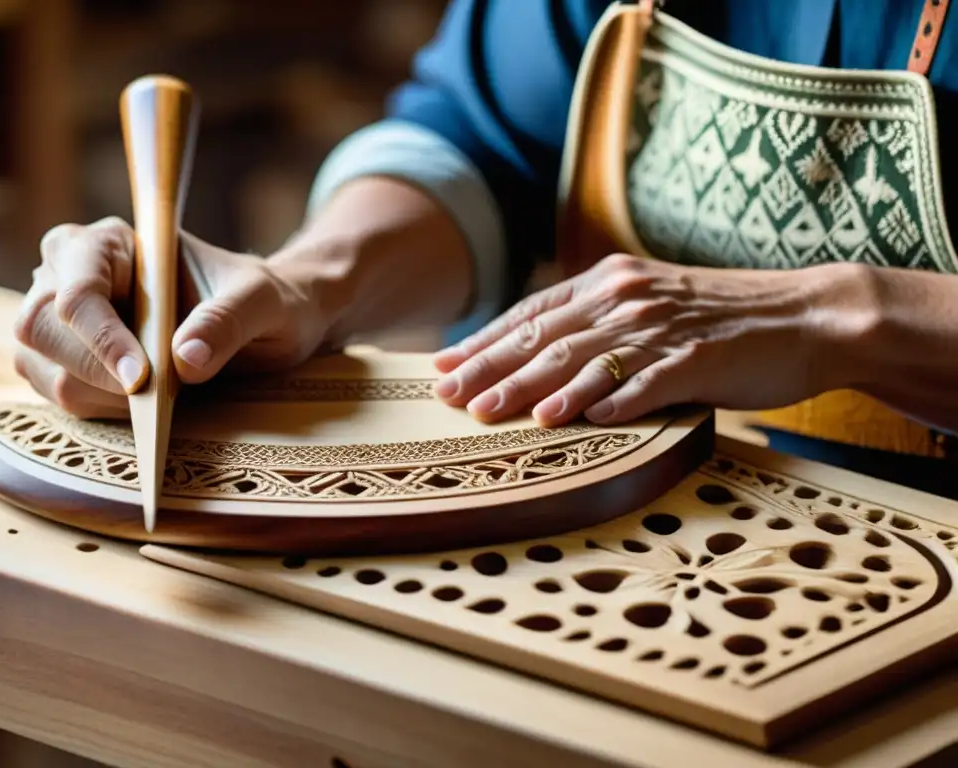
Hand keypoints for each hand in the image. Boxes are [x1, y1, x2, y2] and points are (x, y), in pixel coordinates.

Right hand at [14, 217, 332, 418]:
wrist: (263, 320)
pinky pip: (57, 394)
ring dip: (97, 396)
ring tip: (159, 397)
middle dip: (94, 371)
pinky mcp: (66, 360)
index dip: (100, 338)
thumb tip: (185, 361)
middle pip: (40, 328)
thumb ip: (227, 321)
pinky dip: (97, 409)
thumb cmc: (261, 298)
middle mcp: (71, 273)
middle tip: (153, 397)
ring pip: (41, 367)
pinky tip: (144, 407)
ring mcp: (61, 319)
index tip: (142, 379)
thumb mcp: (262, 302)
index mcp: (111, 243)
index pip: (77, 289)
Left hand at [432, 254, 860, 426]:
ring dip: (533, 388)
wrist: (809, 314)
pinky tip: (574, 419)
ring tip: (491, 414)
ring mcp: (664, 328)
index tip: (442, 365)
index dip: (484, 340)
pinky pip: (647, 382)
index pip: (533, 314)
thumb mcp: (652, 305)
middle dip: (490, 368)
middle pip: (546, 337)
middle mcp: (629, 298)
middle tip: (447, 397)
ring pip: (584, 359)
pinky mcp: (700, 357)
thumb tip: (543, 356)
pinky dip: (608, 400)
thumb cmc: (724, 318)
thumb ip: (600, 322)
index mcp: (612, 282)